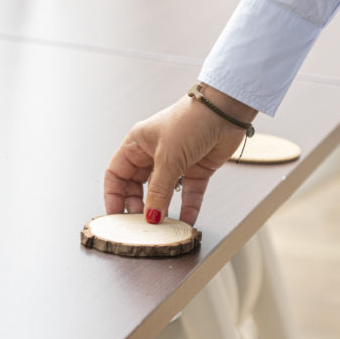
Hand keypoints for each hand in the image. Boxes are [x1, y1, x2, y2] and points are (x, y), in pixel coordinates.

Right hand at [104, 85, 255, 224]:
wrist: (226, 111)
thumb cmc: (191, 120)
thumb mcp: (168, 158)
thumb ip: (158, 190)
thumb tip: (151, 216)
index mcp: (138, 143)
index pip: (117, 173)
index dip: (114, 195)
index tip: (116, 215)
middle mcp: (154, 153)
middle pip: (138, 186)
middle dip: (138, 205)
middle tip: (140, 224)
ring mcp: (176, 162)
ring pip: (164, 192)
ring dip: (163, 209)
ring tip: (161, 226)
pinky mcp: (196, 169)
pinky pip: (189, 193)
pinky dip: (188, 207)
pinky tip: (186, 220)